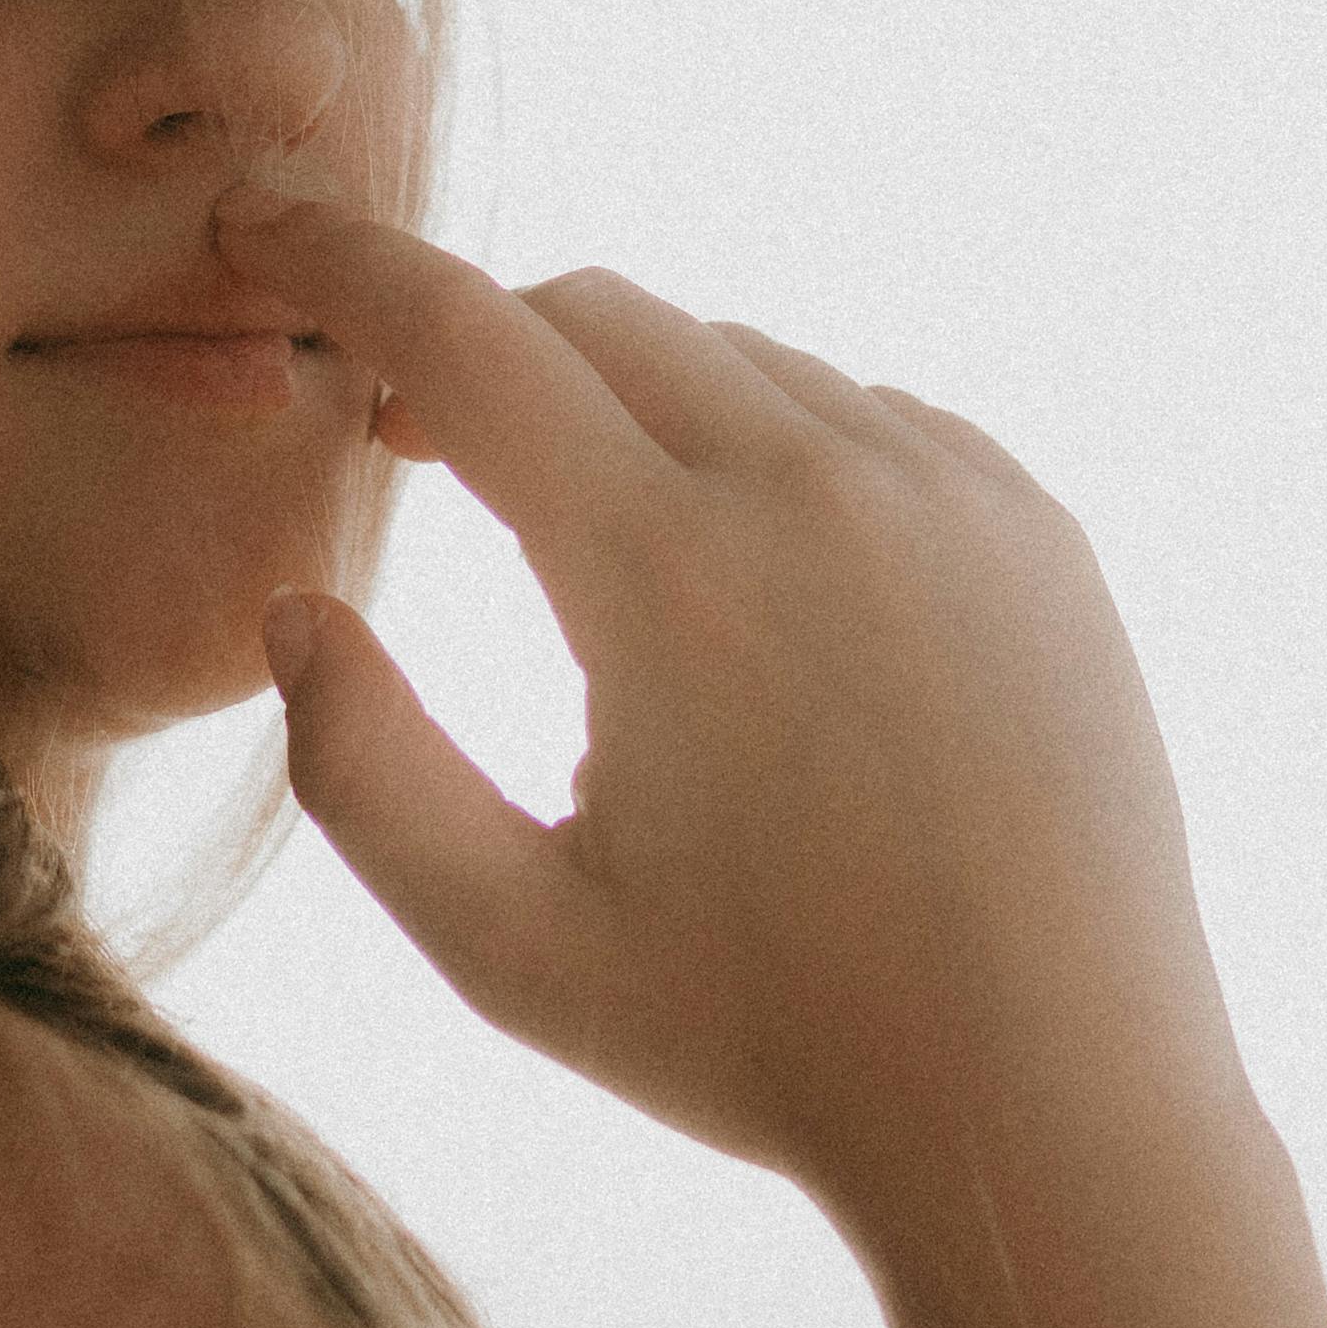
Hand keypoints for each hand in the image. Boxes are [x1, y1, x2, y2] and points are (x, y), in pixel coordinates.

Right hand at [216, 180, 1253, 1252]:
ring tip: (603, 556)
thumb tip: (301, 611)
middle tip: (417, 449)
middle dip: (479, 346)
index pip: (463, 337)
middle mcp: (814, 487)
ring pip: (733, 357)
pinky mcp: (1033, 522)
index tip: (268, 221)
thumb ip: (363, 775)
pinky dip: (774, 451)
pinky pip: (862, 415)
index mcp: (665, 576)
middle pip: (593, 315)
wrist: (1058, 1106)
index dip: (345, 261)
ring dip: (631, 406)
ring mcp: (946, 490)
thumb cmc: (765, 1041)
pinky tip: (761, 585)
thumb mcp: (512, 948)